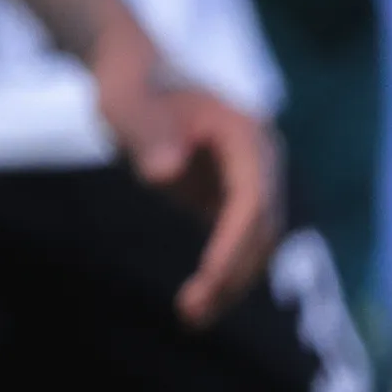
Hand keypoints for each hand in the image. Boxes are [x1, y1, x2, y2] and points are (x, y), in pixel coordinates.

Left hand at [94, 31, 279, 324]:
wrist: (131, 75)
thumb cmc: (130, 87)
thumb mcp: (128, 107)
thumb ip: (147, 136)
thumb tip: (168, 173)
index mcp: (247, 135)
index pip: (253, 200)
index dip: (234, 241)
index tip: (208, 275)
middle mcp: (261, 161)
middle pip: (263, 230)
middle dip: (233, 273)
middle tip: (192, 311)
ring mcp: (251, 181)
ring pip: (256, 245)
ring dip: (230, 282)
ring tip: (191, 317)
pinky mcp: (232, 198)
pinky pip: (238, 243)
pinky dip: (223, 273)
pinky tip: (197, 303)